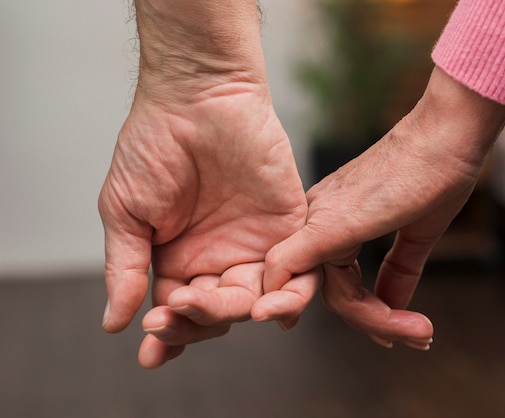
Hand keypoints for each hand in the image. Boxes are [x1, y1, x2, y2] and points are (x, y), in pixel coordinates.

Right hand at [98, 85, 311, 367]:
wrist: (197, 96)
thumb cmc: (154, 145)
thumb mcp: (126, 211)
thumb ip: (125, 267)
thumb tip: (112, 324)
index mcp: (180, 259)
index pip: (180, 312)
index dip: (168, 334)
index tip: (152, 351)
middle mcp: (219, 257)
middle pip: (218, 312)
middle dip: (197, 321)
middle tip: (177, 310)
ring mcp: (256, 243)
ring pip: (257, 300)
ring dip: (238, 313)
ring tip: (214, 308)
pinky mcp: (289, 224)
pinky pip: (299, 270)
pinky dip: (290, 293)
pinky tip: (271, 307)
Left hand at [254, 66, 504, 347]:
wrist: (446, 136)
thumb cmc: (435, 172)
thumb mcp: (416, 233)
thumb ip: (399, 270)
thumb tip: (395, 305)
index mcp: (333, 220)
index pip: (337, 281)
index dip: (365, 311)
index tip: (394, 333)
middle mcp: (318, 220)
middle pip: (332, 291)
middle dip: (374, 320)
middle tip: (417, 337)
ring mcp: (320, 219)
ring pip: (329, 291)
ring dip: (376, 319)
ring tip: (420, 331)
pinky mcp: (328, 222)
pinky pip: (292, 265)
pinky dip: (318, 302)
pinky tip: (378, 330)